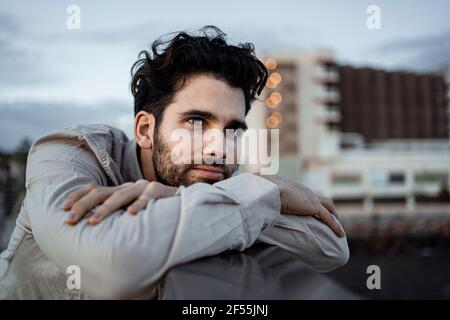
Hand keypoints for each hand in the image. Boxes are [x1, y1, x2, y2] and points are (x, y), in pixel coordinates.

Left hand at [61, 180, 177, 224]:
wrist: (180, 199)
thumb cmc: (152, 208)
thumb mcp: (130, 208)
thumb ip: (116, 212)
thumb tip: (91, 223)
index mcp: (119, 190)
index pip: (93, 189)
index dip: (77, 196)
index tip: (61, 208)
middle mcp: (127, 186)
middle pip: (100, 192)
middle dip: (83, 205)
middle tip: (69, 219)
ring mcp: (142, 187)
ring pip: (121, 195)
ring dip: (106, 208)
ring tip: (94, 221)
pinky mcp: (158, 191)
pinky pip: (147, 198)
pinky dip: (139, 205)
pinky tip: (131, 214)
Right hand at [260, 175, 344, 236]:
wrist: (268, 189)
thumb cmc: (261, 190)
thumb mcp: (258, 193)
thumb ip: (256, 197)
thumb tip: (247, 199)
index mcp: (291, 186)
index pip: (305, 194)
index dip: (309, 202)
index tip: (311, 209)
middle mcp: (304, 190)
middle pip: (321, 198)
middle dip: (327, 208)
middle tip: (331, 217)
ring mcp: (310, 197)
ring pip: (329, 206)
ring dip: (334, 216)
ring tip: (338, 226)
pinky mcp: (313, 206)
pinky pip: (328, 218)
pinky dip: (335, 226)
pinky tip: (341, 234)